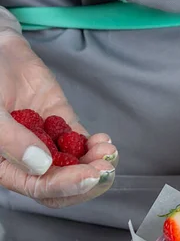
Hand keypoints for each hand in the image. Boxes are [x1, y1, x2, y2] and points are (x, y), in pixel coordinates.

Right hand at [0, 9, 116, 207]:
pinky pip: (83, 146)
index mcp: (7, 166)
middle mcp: (29, 162)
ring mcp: (49, 145)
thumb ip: (10, 139)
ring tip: (108, 152)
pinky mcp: (63, 128)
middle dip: (88, 182)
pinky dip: (96, 147)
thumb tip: (42, 165)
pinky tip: (103, 141)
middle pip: (63, 186)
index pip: (39, 188)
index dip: (65, 186)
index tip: (88, 176)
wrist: (0, 52)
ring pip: (77, 168)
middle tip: (106, 170)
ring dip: (96, 164)